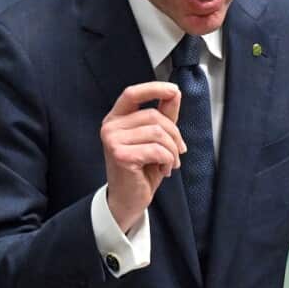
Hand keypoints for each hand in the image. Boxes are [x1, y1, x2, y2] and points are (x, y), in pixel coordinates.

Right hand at [101, 82, 185, 231]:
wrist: (129, 199)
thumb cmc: (140, 170)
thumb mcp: (155, 139)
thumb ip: (163, 115)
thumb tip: (174, 93)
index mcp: (116, 118)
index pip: (132, 93)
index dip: (154, 88)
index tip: (174, 90)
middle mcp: (110, 127)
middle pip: (153, 116)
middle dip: (174, 134)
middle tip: (178, 151)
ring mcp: (112, 140)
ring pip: (158, 133)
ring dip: (172, 150)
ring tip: (170, 162)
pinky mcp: (120, 155)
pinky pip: (156, 150)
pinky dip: (168, 160)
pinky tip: (164, 170)